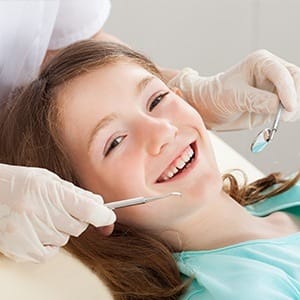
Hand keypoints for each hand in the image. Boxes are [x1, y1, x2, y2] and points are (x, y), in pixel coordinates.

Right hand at [0, 164, 115, 262]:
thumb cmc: (20, 183)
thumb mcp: (49, 180)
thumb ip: (75, 192)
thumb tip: (99, 204)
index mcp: (51, 192)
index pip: (89, 210)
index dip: (104, 215)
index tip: (109, 216)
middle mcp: (42, 214)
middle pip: (79, 226)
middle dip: (77, 218)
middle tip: (61, 208)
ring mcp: (33, 234)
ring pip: (66, 238)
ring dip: (61, 229)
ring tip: (43, 216)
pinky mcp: (24, 249)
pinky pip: (52, 251)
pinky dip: (50, 242)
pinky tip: (38, 229)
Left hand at [168, 49, 299, 130]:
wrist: (209, 109)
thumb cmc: (216, 96)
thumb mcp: (233, 97)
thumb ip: (256, 100)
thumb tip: (278, 106)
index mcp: (261, 62)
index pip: (282, 73)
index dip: (288, 90)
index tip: (287, 107)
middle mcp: (271, 72)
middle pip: (295, 81)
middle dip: (294, 99)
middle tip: (286, 116)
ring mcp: (274, 88)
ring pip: (295, 95)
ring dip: (292, 108)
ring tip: (281, 119)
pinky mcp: (274, 103)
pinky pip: (288, 108)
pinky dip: (288, 115)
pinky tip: (279, 120)